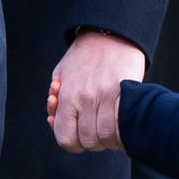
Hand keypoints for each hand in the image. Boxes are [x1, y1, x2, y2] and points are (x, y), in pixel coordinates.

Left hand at [48, 32, 144, 151]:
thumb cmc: (83, 56)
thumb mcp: (61, 75)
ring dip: (108, 139)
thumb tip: (54, 122)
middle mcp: (85, 99)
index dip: (72, 143)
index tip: (78, 137)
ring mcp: (106, 97)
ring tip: (109, 129)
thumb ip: (57, 101)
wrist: (109, 34)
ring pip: (106, 137)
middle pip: (88, 141)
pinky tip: (120, 125)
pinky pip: (123, 125)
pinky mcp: (125, 93)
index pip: (65, 138)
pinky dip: (122, 132)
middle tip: (96, 131)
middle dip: (92, 142)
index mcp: (67, 97)